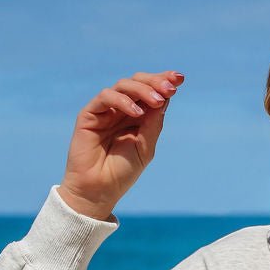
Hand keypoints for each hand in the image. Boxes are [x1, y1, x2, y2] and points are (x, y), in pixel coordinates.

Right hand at [58, 70, 184, 219]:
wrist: (99, 191)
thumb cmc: (122, 172)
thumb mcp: (145, 148)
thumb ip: (153, 123)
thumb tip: (165, 97)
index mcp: (136, 116)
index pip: (150, 91)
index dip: (163, 81)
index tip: (180, 78)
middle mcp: (120, 109)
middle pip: (137, 83)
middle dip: (155, 81)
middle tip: (170, 87)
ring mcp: (105, 110)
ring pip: (123, 86)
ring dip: (143, 90)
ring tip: (158, 100)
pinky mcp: (89, 114)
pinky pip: (106, 97)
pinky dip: (123, 101)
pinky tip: (137, 113)